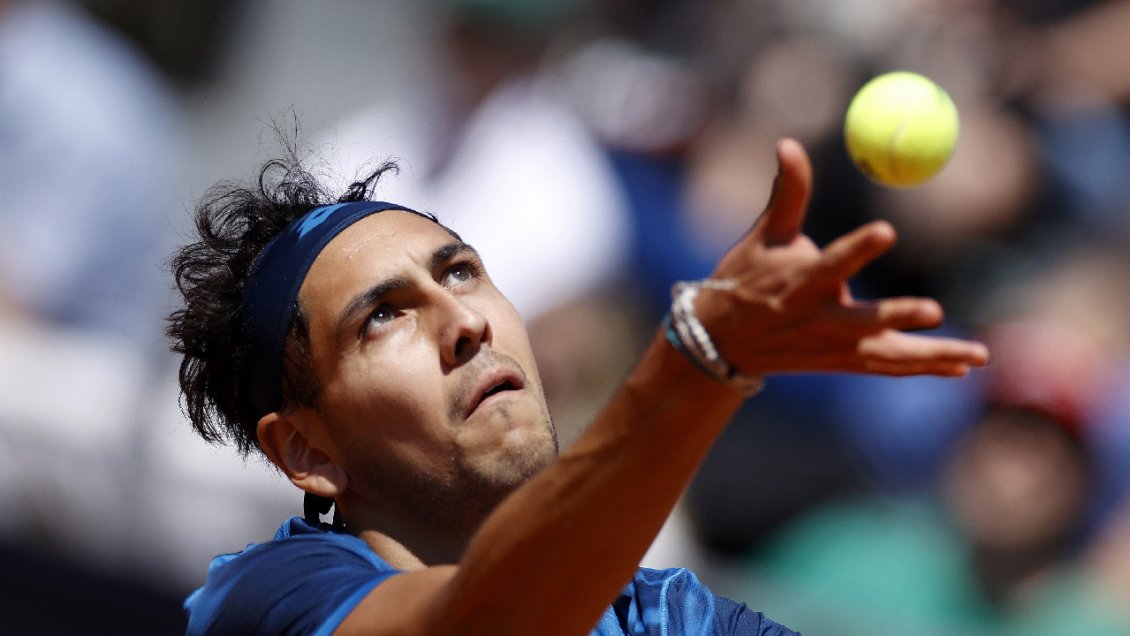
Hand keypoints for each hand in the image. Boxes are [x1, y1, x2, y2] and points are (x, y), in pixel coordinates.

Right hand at [696, 138, 989, 377]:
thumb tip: (788, 142)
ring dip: (932, 357)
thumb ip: (787, 191)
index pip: (831, 263)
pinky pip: (887, 367)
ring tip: (977, 357)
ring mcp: (831, 346)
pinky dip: (923, 368)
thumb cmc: (746, 277)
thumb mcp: (763, 234)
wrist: (723, 341)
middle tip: (935, 311)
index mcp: (799, 282)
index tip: (887, 230)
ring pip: (886, 354)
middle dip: (897, 317)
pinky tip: (961, 369)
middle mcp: (817, 318)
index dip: (858, 248)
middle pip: (862, 322)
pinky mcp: (840, 362)